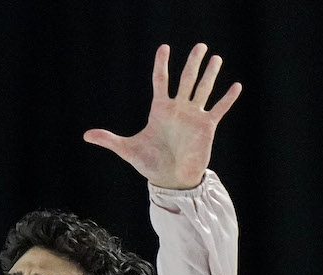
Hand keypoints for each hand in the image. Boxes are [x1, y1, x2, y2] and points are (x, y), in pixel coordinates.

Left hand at [84, 43, 240, 190]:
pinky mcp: (206, 126)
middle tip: (200, 46)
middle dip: (193, 63)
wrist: (170, 180)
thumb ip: (109, 140)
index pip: (161, 81)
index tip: (164, 47)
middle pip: (186, 80)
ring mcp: (193, 116)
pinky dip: (227, 98)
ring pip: (203, 89)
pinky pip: (219, 109)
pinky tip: (236, 86)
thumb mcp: (128, 149)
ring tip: (216, 58)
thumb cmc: (150, 164)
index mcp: (160, 110)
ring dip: (210, 74)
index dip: (162, 64)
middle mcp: (178, 109)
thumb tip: (85, 135)